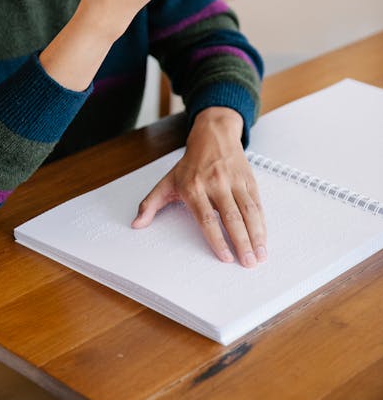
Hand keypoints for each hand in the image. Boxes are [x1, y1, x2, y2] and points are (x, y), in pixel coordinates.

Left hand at [132, 107, 266, 267]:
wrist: (213, 136)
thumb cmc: (190, 163)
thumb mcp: (167, 181)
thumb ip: (151, 204)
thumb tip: (137, 224)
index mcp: (194, 188)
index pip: (206, 218)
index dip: (217, 240)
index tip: (225, 257)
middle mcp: (215, 184)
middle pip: (231, 218)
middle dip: (241, 242)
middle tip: (247, 263)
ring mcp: (234, 181)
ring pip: (248, 212)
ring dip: (256, 235)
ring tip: (260, 255)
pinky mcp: (248, 180)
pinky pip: (257, 204)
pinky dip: (262, 223)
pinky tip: (263, 238)